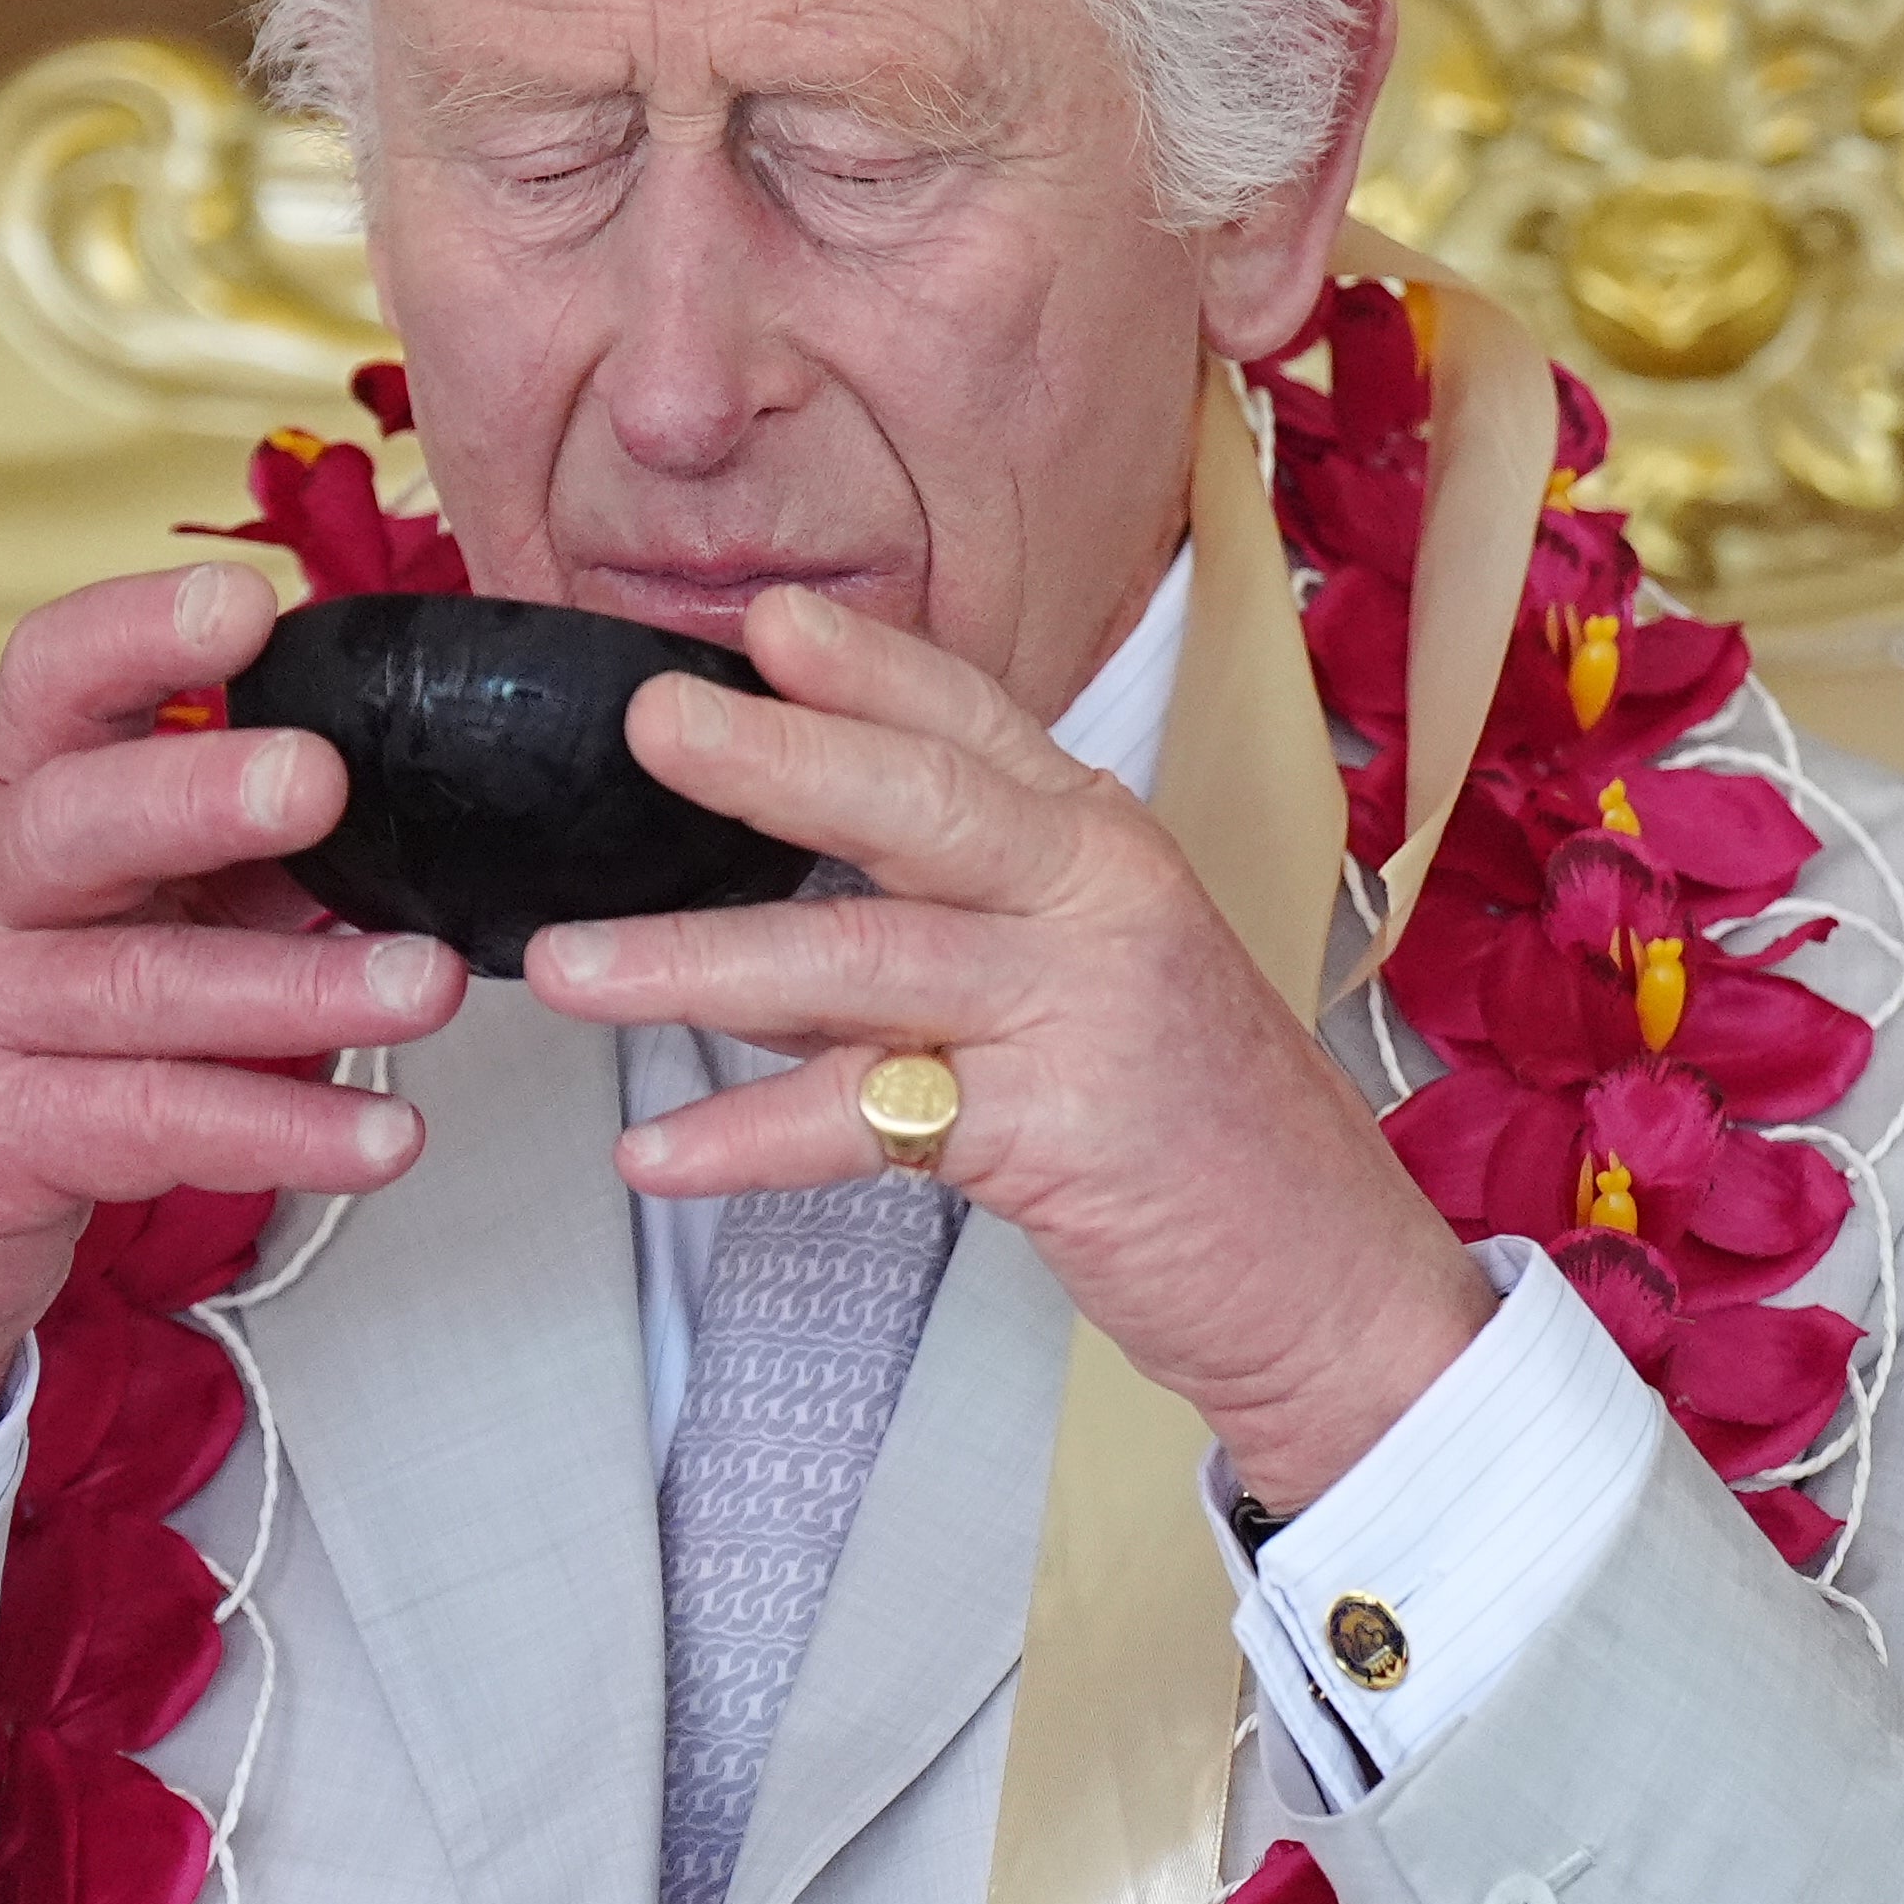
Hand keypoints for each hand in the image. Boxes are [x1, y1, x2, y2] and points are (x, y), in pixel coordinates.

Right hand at [0, 564, 465, 1507]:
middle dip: (198, 793)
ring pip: (141, 988)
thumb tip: (405, 807)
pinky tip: (384, 1138)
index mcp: (0, 803)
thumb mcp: (105, 918)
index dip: (140, 634)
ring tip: (430, 985)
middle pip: (75, 820)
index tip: (249, 601)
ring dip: (302, 988)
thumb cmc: (15, 1035)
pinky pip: (156, 1124)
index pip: (50, 682)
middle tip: (321, 779)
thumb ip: (232, 863)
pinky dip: (281, 1130)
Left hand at [523, 583, 1489, 1508]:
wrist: (1334, 1284)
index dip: (864, 665)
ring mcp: (1084, 1011)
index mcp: (1104, 846)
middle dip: (772, 757)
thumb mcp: (1089, 987)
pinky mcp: (1060, 1134)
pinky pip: (872, 1123)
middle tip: (649, 722)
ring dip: (699, 963)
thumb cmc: (1198, 1130)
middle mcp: (1100, 901)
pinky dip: (750, 1138)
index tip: (757, 619)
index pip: (973, 722)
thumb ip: (942, 935)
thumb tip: (764, 914)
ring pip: (866, 959)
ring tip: (569, 967)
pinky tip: (655, 1151)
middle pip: (920, 800)